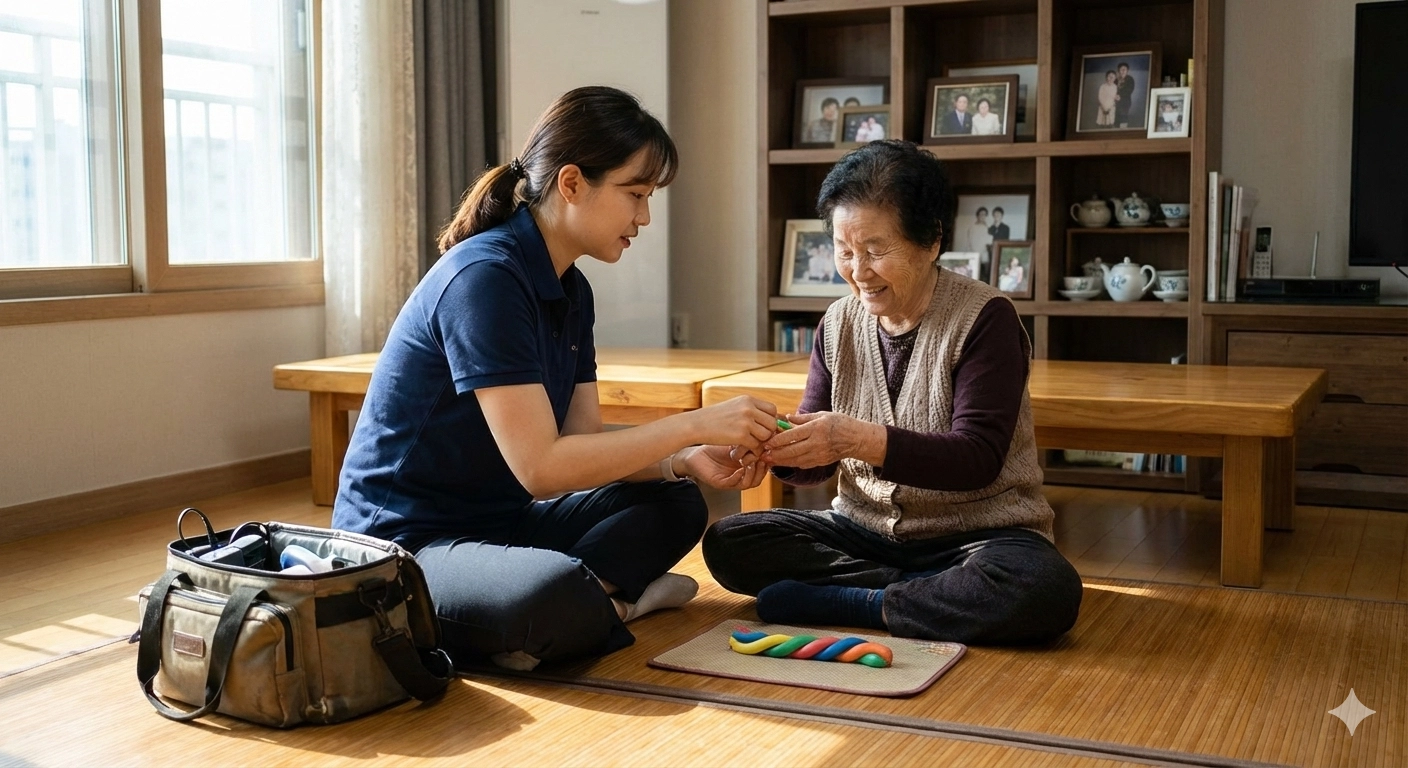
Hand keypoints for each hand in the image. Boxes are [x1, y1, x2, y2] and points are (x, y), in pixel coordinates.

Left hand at [680, 445, 772, 489]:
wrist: (694, 453)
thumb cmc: (713, 444)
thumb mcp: (734, 438)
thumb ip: (749, 437)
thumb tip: (766, 430)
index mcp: (746, 464)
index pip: (764, 465)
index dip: (767, 458)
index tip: (767, 449)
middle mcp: (741, 474)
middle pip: (760, 476)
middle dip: (763, 467)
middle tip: (762, 457)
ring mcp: (733, 480)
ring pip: (751, 482)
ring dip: (753, 473)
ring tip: (751, 462)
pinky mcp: (722, 483)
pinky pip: (735, 484)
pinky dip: (740, 477)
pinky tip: (740, 469)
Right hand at [688, 396, 777, 452]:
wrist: (696, 424)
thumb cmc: (714, 417)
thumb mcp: (734, 406)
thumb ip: (751, 410)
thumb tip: (772, 420)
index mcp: (748, 400)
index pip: (772, 409)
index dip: (770, 419)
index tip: (762, 427)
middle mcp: (748, 408)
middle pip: (772, 422)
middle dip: (768, 432)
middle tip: (758, 437)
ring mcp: (745, 422)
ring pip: (766, 435)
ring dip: (760, 441)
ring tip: (750, 442)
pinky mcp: (741, 436)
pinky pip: (756, 445)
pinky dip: (751, 449)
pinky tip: (743, 448)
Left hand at [761, 411, 883, 468]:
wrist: (857, 439)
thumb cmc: (840, 423)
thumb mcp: (822, 414)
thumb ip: (803, 418)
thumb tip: (787, 418)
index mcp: (816, 428)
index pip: (793, 436)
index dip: (777, 440)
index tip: (767, 442)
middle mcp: (817, 443)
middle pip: (792, 451)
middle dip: (775, 454)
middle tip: (762, 455)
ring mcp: (819, 454)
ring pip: (796, 460)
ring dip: (781, 461)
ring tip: (768, 460)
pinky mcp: (821, 461)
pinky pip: (803, 464)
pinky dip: (791, 464)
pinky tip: (782, 462)